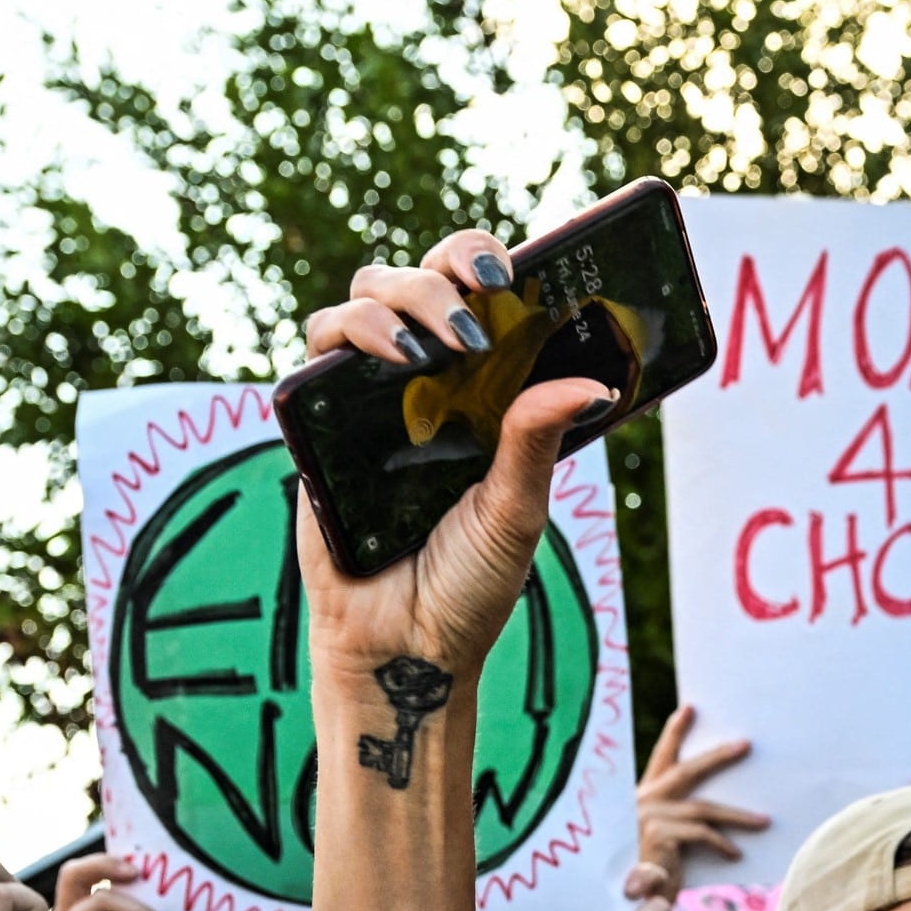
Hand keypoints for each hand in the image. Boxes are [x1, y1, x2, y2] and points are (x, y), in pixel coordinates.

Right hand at [291, 229, 609, 692]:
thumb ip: (538, 440)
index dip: (484, 263)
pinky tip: (392, 359)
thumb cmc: (468, 584)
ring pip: (361, 300)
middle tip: (481, 302)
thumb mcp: (517, 510)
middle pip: (414, 279)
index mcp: (477, 392)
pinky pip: (315, 353)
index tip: (513, 269)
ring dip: (399, 300)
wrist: (406, 648)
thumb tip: (594, 383)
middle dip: (445, 272)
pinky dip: (350, 337)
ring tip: (435, 348)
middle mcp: (420, 384)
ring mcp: (363, 400)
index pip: (474, 297)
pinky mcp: (315, 426)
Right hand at [635, 706, 768, 866]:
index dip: (675, 732)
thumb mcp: (667, 839)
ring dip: (738, 815)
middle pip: (686, 771)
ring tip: (764, 821)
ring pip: (703, 808)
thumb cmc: (654, 870)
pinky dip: (723, 843)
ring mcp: (648, 817)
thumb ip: (683, 818)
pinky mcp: (658, 836)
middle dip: (718, 757)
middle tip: (745, 744)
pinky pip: (702, 834)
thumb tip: (725, 800)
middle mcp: (641, 801)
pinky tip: (736, 854)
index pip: (661, 758)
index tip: (689, 708)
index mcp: (642, 797)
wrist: (632, 903)